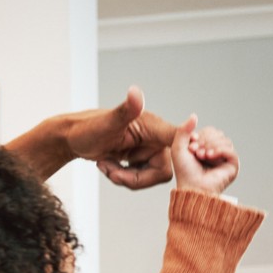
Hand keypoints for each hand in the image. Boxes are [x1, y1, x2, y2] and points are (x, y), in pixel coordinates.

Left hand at [8, 86, 174, 185]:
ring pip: (150, 177)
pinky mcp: (139, 160)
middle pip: (162, 170)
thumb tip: (136, 93)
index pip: (177, 138)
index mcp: (152, 126)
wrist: (74, 138)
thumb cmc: (87, 128)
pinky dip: (123, 177)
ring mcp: (147, 149)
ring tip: (106, 165)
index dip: (188, 145)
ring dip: (125, 178)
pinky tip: (108, 165)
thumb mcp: (106, 122)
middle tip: (112, 172)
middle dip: (135, 178)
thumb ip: (126, 109)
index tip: (199, 148)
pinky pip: (140, 179)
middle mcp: (154, 137)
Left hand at [171, 115, 238, 195]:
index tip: (190, 147)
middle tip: (195, 152)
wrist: (192, 189)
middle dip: (205, 141)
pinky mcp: (233, 165)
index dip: (200, 136)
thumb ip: (183, 131)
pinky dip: (219, 150)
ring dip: (211, 146)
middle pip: (217, 133)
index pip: (209, 131)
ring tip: (202, 156)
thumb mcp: (178, 149)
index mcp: (206, 147)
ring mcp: (225, 158)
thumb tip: (194, 115)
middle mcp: (216, 152)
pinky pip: (230, 150)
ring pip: (224, 140)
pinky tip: (210, 156)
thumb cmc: (185, 174)